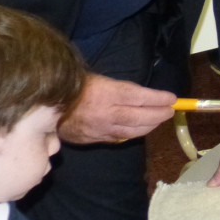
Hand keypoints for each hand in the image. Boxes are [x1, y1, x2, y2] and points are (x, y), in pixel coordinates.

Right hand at [59, 75, 174, 143]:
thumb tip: (147, 97)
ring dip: (150, 126)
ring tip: (160, 119)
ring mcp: (100, 128)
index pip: (139, 97)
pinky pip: (120, 137)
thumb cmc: (76, 86)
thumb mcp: (100, 79)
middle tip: (171, 111)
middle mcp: (105, 113)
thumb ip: (123, 90)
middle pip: (139, 116)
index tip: (172, 98)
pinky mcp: (94, 139)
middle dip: (159, 114)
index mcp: (107, 93)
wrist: (46, 107)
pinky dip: (134, 133)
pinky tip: (142, 128)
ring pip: (132, 131)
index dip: (158, 99)